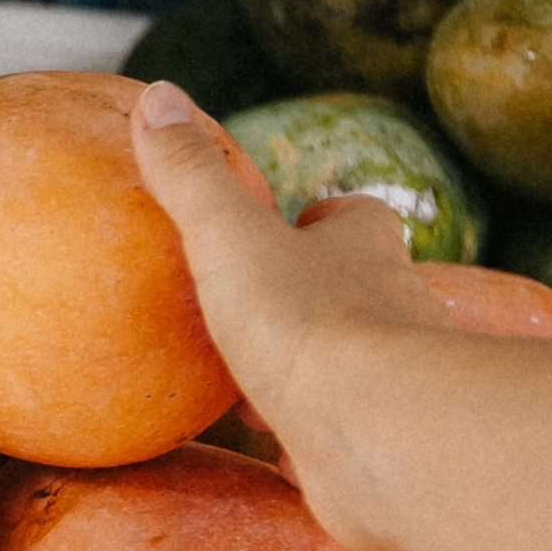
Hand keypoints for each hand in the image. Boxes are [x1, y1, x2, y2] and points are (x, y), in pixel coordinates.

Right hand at [131, 78, 455, 543]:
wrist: (385, 440)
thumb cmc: (312, 327)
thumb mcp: (231, 239)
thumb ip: (193, 175)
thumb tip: (157, 94)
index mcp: (364, 252)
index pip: (354, 219)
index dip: (326, 219)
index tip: (293, 225)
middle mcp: (394, 312)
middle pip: (362, 291)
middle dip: (323, 297)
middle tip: (267, 310)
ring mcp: (394, 387)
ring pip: (359, 370)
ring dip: (320, 374)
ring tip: (262, 388)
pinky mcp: (384, 452)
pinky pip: (345, 441)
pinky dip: (318, 442)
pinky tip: (283, 456)